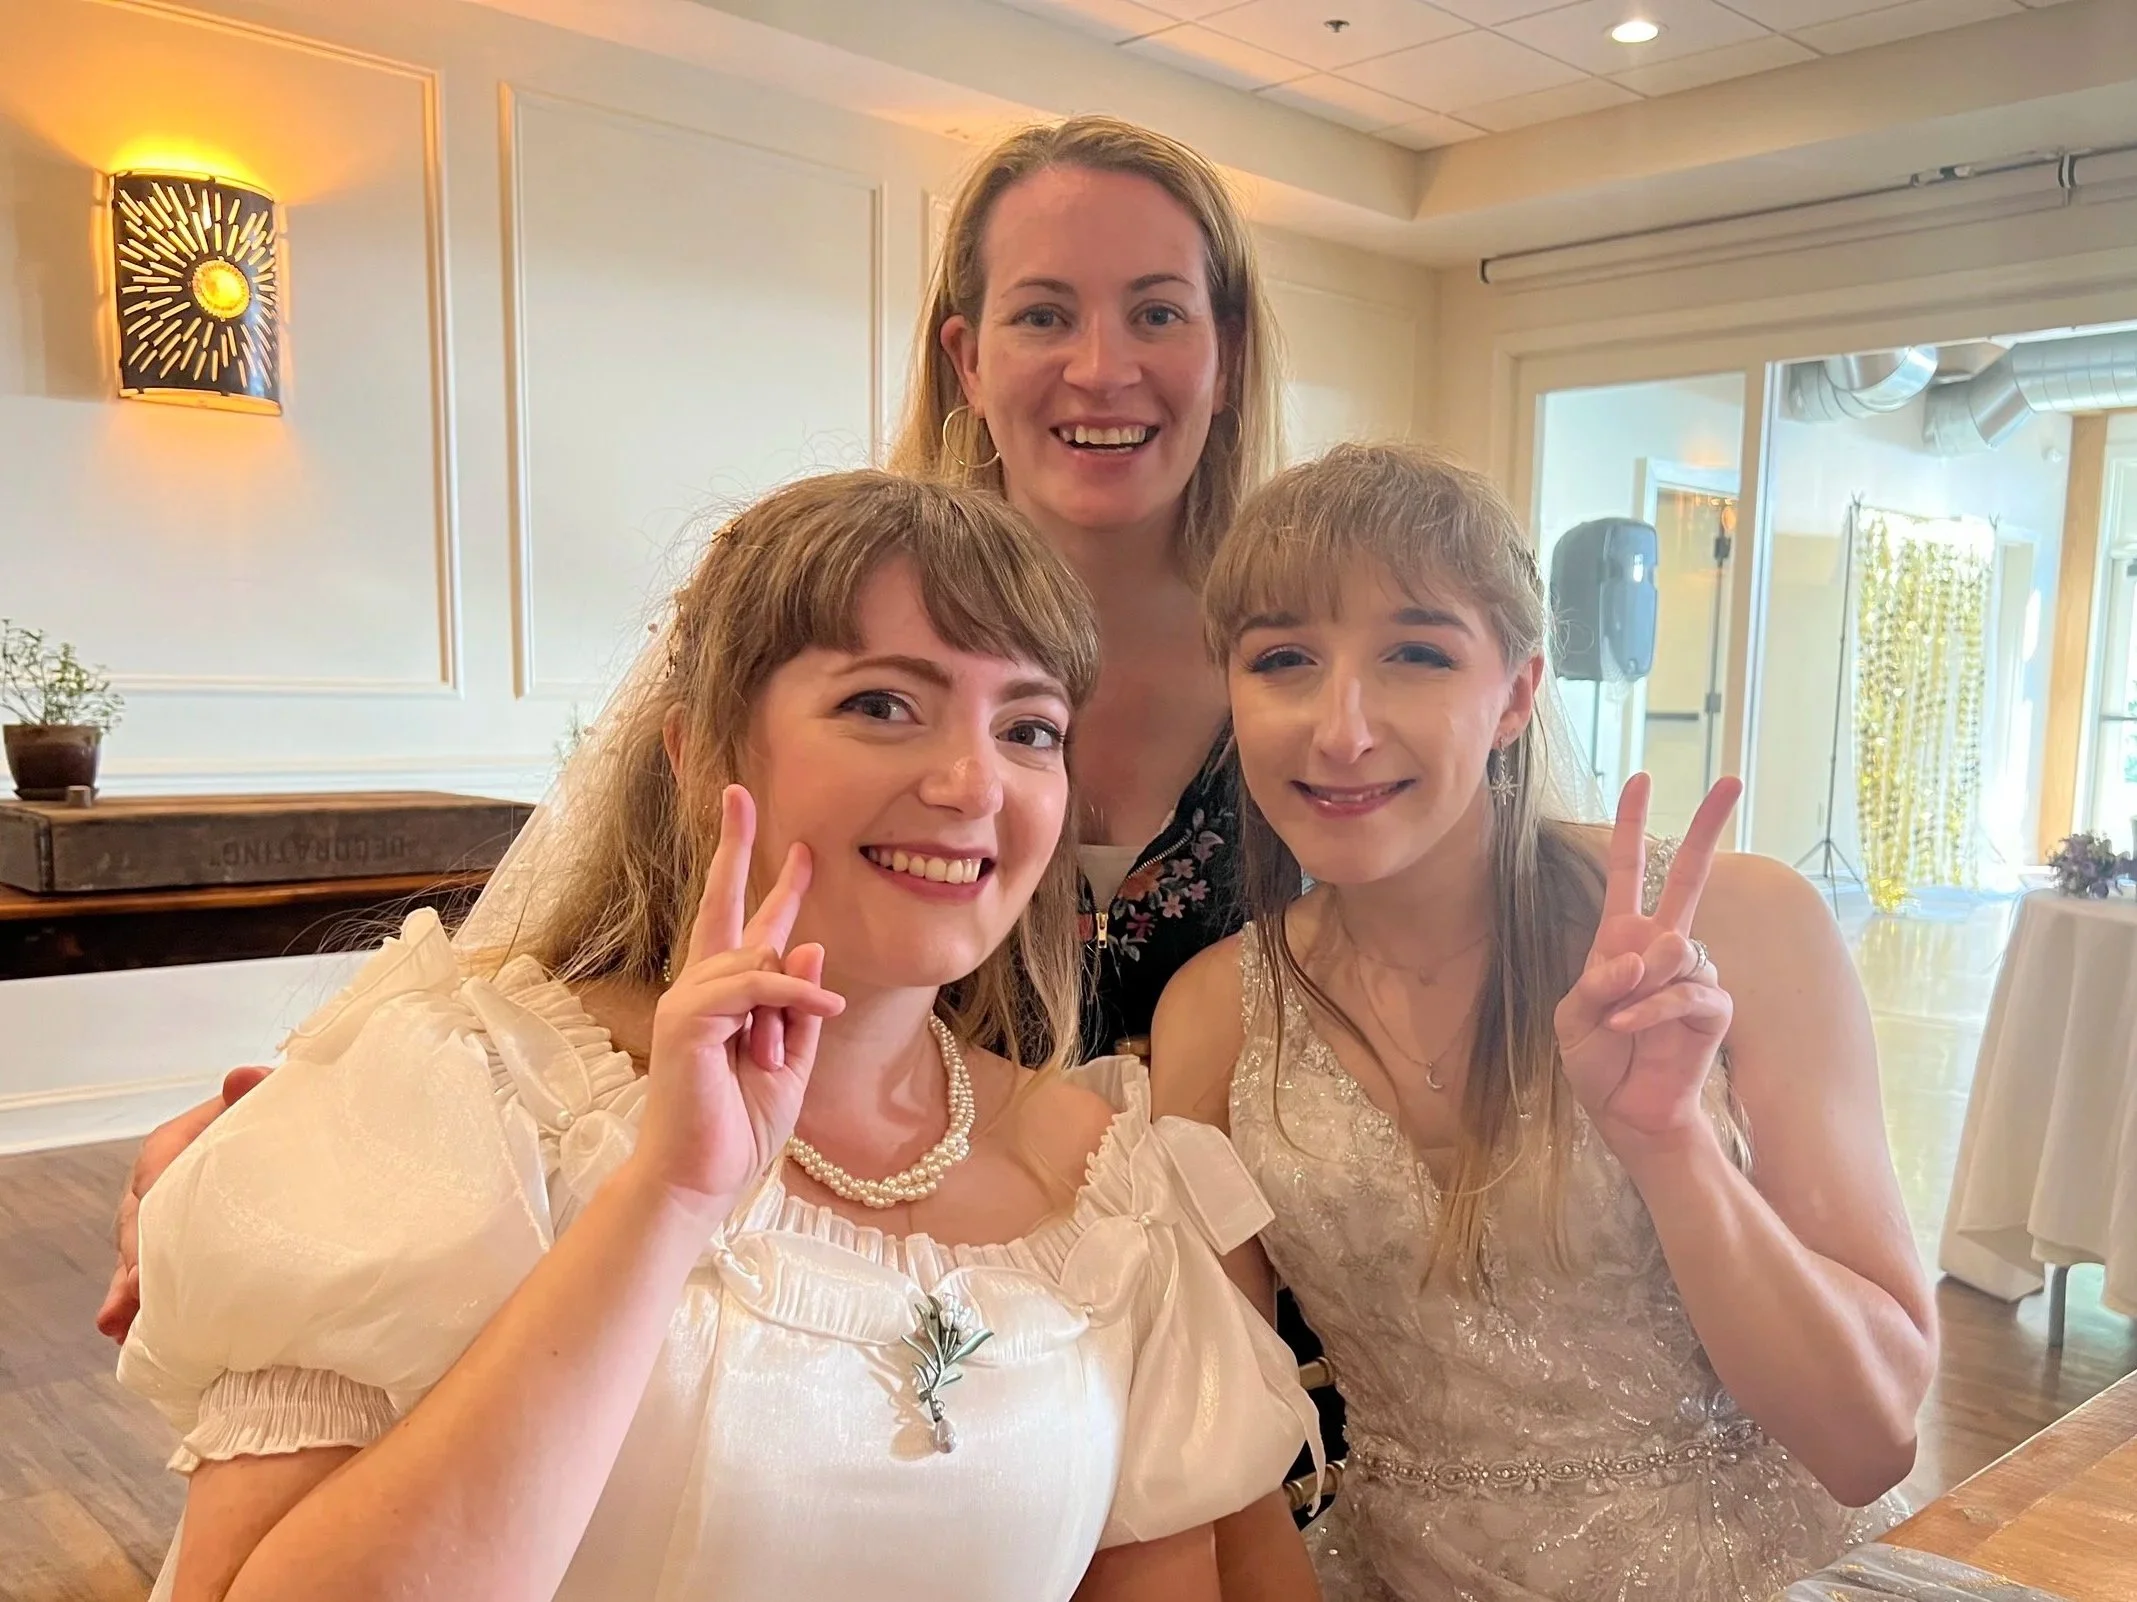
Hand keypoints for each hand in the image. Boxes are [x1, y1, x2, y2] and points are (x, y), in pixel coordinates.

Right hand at [97, 1065, 271, 1342]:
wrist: (290, 1153)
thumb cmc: (272, 1129)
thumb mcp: (266, 1109)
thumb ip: (254, 1094)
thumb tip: (243, 1077)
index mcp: (177, 1143)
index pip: (156, 1169)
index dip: (153, 1200)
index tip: (153, 1230)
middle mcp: (160, 1182)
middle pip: (138, 1219)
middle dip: (138, 1256)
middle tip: (140, 1291)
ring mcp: (162, 1221)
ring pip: (136, 1254)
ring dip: (129, 1288)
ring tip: (123, 1321)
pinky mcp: (172, 1251)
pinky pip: (146, 1277)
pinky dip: (136, 1304)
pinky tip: (127, 1331)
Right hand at [628, 785, 843, 1220]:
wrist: (699, 1179)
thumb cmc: (739, 1128)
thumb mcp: (792, 1066)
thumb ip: (800, 1010)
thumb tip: (808, 947)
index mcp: (728, 998)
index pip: (750, 927)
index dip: (774, 884)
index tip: (799, 847)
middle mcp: (702, 987)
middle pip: (723, 903)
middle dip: (735, 848)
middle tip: (742, 797)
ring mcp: (688, 1000)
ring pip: (757, 957)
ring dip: (786, 1006)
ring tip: (771, 1059)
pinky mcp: (687, 1019)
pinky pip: (754, 985)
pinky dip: (792, 995)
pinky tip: (822, 1006)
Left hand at [1554, 773, 1740, 1165]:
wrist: (1625, 1112)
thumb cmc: (1597, 1061)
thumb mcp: (1572, 1018)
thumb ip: (1598, 982)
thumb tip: (1645, 953)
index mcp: (1621, 939)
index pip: (1631, 871)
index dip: (1634, 826)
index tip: (1641, 779)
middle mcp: (1661, 949)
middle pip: (1691, 878)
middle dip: (1708, 828)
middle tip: (1732, 781)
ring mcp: (1690, 976)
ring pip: (1679, 948)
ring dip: (1641, 983)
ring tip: (1618, 1017)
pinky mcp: (1712, 1010)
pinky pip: (1688, 992)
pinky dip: (1653, 1008)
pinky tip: (1629, 1024)